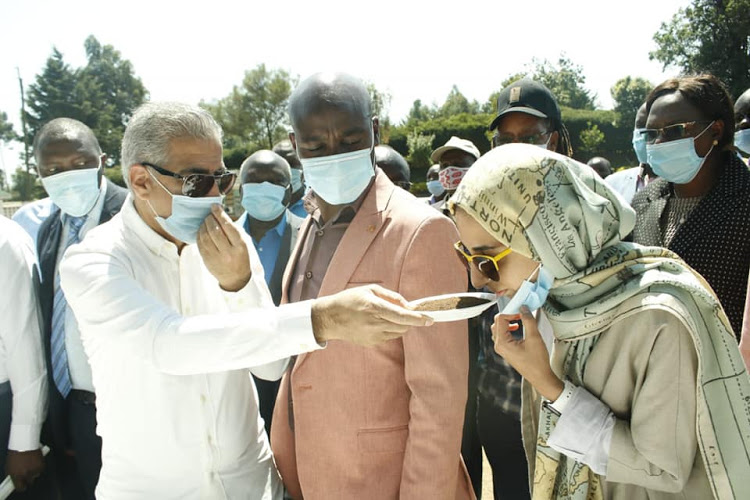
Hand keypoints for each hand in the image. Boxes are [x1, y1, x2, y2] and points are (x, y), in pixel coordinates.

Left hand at [6, 449, 43, 491]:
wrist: (24, 442)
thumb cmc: (15, 452)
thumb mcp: (10, 466)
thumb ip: (14, 475)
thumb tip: (16, 480)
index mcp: (16, 476)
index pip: (21, 487)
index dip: (21, 486)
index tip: (22, 484)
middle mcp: (26, 475)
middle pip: (30, 482)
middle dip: (29, 478)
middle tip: (27, 472)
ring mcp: (34, 470)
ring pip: (36, 475)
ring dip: (34, 471)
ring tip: (30, 463)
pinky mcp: (41, 465)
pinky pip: (41, 468)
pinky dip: (39, 465)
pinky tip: (35, 459)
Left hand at [197, 205, 250, 291]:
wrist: (236, 279)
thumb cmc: (241, 257)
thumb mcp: (245, 243)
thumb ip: (234, 230)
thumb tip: (221, 215)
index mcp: (240, 246)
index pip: (228, 226)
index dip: (219, 214)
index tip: (214, 206)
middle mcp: (228, 252)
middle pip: (214, 230)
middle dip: (210, 218)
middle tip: (209, 214)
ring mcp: (216, 257)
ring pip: (205, 236)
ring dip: (203, 225)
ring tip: (205, 222)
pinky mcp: (207, 261)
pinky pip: (200, 244)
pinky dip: (199, 234)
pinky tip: (202, 230)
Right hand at [311, 285, 433, 346]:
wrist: (330, 318)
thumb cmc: (350, 300)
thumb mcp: (370, 290)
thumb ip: (392, 296)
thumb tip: (408, 305)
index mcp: (374, 307)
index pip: (402, 316)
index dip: (418, 318)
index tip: (430, 319)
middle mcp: (374, 323)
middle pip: (404, 326)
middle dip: (411, 320)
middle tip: (410, 312)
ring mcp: (373, 336)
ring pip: (398, 332)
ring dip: (400, 324)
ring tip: (386, 315)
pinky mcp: (371, 343)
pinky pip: (389, 336)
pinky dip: (390, 329)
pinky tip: (378, 323)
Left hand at [492, 307, 562, 400]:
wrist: (540, 377)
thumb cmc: (537, 362)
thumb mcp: (534, 337)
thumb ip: (528, 320)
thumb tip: (524, 308)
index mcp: (502, 342)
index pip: (500, 319)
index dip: (511, 312)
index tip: (522, 312)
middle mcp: (498, 345)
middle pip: (497, 323)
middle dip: (508, 316)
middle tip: (520, 314)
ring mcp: (501, 349)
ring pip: (498, 328)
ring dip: (508, 322)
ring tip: (519, 320)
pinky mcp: (506, 350)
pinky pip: (502, 335)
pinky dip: (508, 328)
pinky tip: (518, 328)